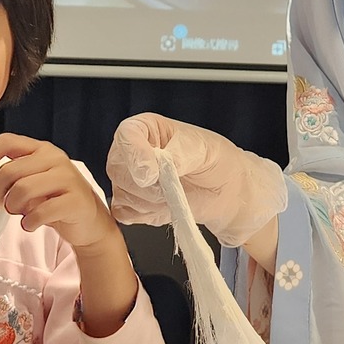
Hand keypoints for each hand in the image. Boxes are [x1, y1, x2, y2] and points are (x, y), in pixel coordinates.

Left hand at [0, 134, 124, 261]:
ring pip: (23, 189)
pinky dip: (30, 222)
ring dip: (13, 207)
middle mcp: (53, 158)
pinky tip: (31, 223)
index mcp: (38, 150)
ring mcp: (67, 178)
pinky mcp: (75, 200)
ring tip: (19, 213)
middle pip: (10, 170)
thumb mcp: (19, 192)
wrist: (87, 221)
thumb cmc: (51, 201)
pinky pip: (42, 211)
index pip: (6, 141)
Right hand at [107, 114, 285, 244]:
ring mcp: (127, 180)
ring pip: (122, 194)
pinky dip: (146, 215)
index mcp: (146, 129)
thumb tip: (155, 167)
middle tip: (173, 186)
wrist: (225, 191)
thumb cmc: (215, 161)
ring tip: (175, 194)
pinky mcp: (130, 205)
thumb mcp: (204, 149)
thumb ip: (178, 155)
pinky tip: (166, 207)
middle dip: (147, 184)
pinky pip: (124, 213)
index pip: (126, 136)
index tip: (151, 173)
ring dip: (151, 201)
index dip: (135, 155)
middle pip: (118, 169)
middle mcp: (131, 152)